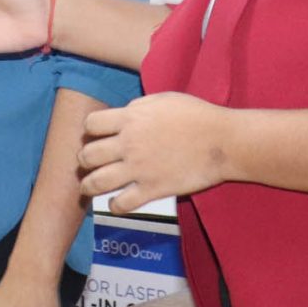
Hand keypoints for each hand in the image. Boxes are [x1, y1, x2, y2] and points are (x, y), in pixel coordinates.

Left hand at [79, 93, 231, 213]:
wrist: (222, 141)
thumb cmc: (196, 115)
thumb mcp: (162, 100)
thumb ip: (137, 108)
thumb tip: (123, 115)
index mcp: (130, 118)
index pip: (91, 125)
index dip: (90, 131)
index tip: (95, 136)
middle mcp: (129, 143)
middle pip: (88, 155)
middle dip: (85, 160)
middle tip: (89, 164)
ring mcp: (139, 168)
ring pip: (97, 182)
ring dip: (89, 186)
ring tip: (89, 187)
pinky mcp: (153, 189)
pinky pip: (122, 203)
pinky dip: (114, 206)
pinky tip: (116, 203)